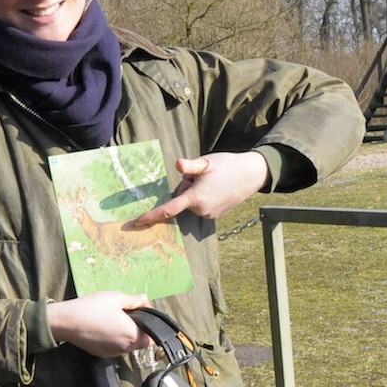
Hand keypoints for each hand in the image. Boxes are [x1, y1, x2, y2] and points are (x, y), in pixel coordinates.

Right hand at [45, 291, 151, 357]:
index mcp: (133, 335)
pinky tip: (106, 328)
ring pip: (128, 346)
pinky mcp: (102, 354)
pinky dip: (116, 340)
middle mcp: (125, 348)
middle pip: (141, 342)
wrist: (66, 321)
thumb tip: (145, 300)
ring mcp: (113, 353)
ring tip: (117, 320)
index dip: (153, 327)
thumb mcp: (117, 298)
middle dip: (140, 330)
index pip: (153, 338)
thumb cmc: (92, 308)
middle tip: (130, 315)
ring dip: (128, 335)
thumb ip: (135, 300)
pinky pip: (116, 348)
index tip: (145, 316)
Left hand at [127, 151, 269, 226]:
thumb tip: (177, 164)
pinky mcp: (215, 216)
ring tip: (213, 182)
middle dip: (187, 187)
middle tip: (203, 176)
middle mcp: (201, 210)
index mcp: (195, 198)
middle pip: (182, 199)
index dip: (151, 216)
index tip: (136, 223)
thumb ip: (189, 166)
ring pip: (192, 202)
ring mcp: (209, 215)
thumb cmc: (227, 166)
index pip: (168, 209)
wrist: (251, 175)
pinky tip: (217, 188)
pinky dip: (204, 198)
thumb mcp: (206, 163)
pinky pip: (201, 206)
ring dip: (196, 193)